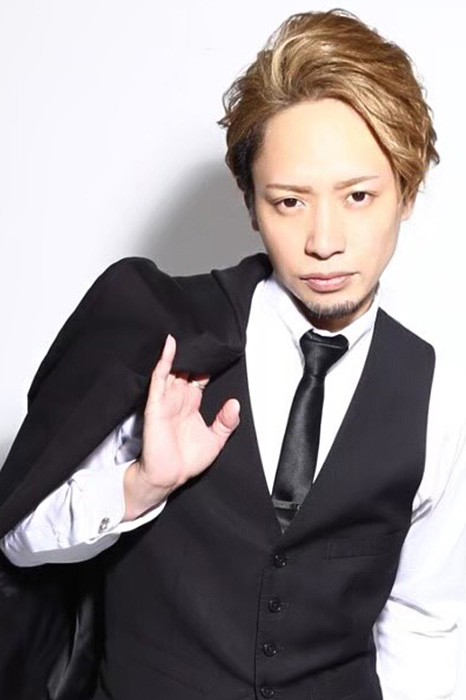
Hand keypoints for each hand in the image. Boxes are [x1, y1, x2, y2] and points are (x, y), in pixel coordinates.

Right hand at [123, 334, 239, 519]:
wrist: (168, 477)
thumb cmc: (187, 461)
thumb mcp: (216, 440)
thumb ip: (226, 422)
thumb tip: (235, 404)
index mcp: (191, 404)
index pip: (198, 377)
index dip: (206, 364)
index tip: (215, 349)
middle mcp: (178, 399)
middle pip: (186, 369)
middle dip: (193, 353)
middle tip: (202, 333)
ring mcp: (166, 400)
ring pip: (172, 369)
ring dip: (179, 352)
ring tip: (186, 331)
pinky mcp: (156, 405)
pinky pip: (159, 379)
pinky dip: (164, 362)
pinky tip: (169, 346)